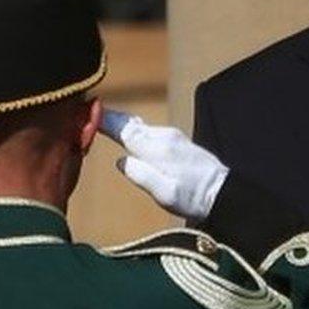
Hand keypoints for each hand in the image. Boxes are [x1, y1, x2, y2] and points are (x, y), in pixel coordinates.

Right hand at [100, 110, 228, 220]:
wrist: (222, 193)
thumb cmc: (194, 197)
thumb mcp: (165, 194)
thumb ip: (141, 176)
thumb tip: (120, 161)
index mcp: (158, 148)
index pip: (125, 129)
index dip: (105, 120)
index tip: (88, 110)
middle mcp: (164, 136)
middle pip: (129, 124)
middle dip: (108, 118)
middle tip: (85, 111)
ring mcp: (171, 136)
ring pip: (139, 127)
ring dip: (120, 124)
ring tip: (99, 120)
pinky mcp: (176, 140)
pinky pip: (148, 131)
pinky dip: (133, 130)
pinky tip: (125, 133)